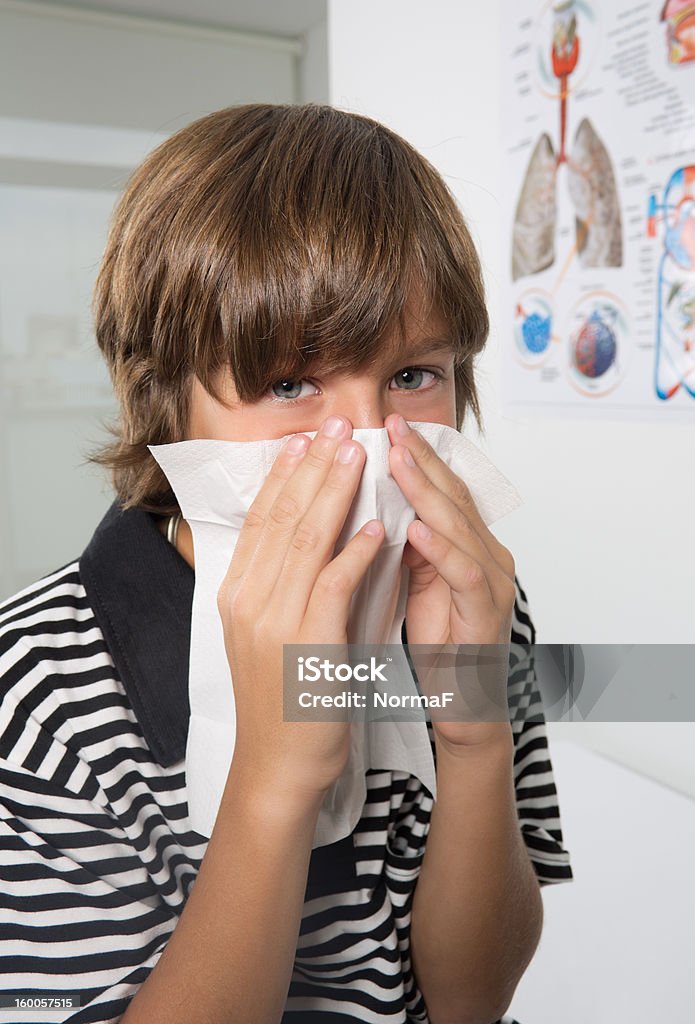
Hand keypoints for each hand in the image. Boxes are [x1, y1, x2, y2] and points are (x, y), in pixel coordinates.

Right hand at [216, 415, 383, 800]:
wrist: (280, 765)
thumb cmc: (284, 700)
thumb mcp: (269, 634)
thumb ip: (282, 587)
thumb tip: (311, 540)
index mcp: (237, 594)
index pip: (261, 520)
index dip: (284, 475)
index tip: (305, 440)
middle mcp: (248, 600)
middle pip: (282, 518)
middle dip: (312, 467)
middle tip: (336, 427)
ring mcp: (273, 621)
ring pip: (305, 541)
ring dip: (335, 493)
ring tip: (358, 456)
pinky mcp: (306, 644)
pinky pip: (332, 584)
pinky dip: (354, 551)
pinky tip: (375, 526)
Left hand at [385, 414, 515, 750]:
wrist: (462, 707)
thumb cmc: (439, 646)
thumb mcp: (415, 583)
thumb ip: (406, 544)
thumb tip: (374, 504)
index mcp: (468, 545)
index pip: (441, 489)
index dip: (416, 455)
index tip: (385, 424)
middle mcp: (487, 555)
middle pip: (453, 495)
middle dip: (421, 457)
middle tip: (392, 424)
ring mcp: (492, 582)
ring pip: (460, 526)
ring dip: (428, 491)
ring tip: (399, 460)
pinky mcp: (487, 615)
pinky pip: (464, 575)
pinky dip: (442, 550)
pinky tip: (417, 530)